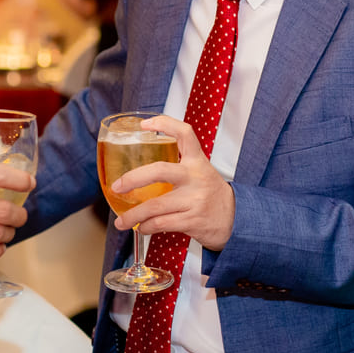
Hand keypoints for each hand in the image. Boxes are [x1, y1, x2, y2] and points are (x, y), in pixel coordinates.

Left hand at [111, 116, 234, 249]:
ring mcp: (194, 200)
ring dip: (133, 215)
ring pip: (155, 206)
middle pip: (160, 171)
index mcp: (197, 161)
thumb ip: (179, 166)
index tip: (145, 125)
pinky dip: (146, 227)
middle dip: (133, 179)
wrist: (236, 219)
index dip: (164, 124)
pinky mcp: (192, 221)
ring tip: (121, 221)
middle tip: (117, 186)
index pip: (184, 133)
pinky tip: (142, 228)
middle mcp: (195, 177)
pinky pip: (161, 224)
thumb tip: (140, 172)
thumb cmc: (211, 194)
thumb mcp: (201, 172)